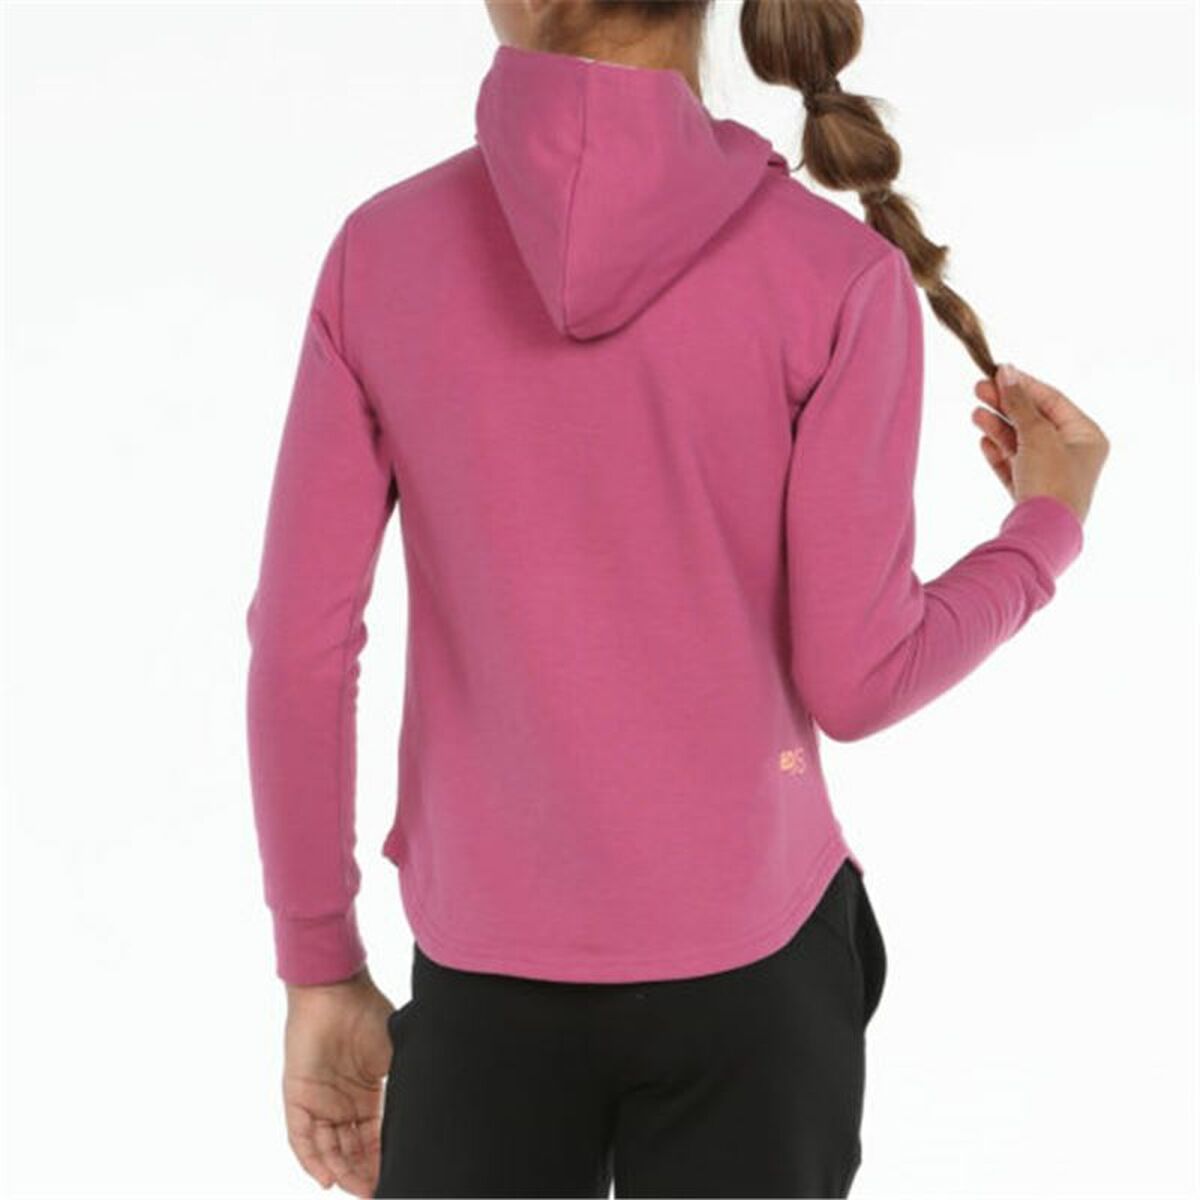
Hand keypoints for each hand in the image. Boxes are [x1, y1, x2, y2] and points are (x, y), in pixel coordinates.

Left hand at [282, 967, 394, 1196]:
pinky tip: (328, 1178)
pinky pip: (301, 1136)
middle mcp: (340, 1103)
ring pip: (327, 1149)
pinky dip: (312, 1159)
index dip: (382, 1161)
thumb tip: (429, 1111)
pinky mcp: (297, 1096)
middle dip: (363, 1174)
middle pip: (350, 1150)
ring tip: (359, 1189)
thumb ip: (406, 1085)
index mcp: (364, 1094)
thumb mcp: (395, 1056)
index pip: (373, 1139)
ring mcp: (317, 1101)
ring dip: (342, 1171)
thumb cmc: (369, 1014)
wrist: (337, 990)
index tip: (396, 1179)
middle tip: (378, 1192)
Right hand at [971, 363, 1108, 523]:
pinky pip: (1013, 466)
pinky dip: (999, 452)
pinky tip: (984, 441)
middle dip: (1006, 406)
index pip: (1052, 401)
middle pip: (1034, 421)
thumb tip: (1006, 370)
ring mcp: (1051, 474)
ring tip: (975, 414)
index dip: (1024, 386)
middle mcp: (1072, 454)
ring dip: (998, 427)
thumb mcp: (1037, 434)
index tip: (997, 372)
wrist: (1043, 532)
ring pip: (1020, 443)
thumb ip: (1019, 402)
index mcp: (1087, 436)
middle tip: (978, 389)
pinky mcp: (1031, 493)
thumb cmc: (1052, 480)